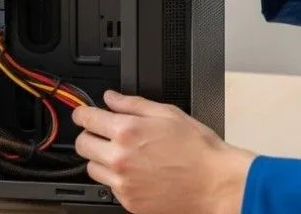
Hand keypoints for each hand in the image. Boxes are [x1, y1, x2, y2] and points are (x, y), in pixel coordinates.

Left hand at [72, 90, 255, 213]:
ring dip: (101, 159)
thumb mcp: (168, 114)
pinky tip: (136, 173)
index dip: (82, 113)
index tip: (84, 113)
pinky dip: (117, 179)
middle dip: (89, 135)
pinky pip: (110, 187)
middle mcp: (120, 158)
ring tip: (123, 156)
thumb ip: (132, 104)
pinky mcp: (130, 202)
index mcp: (127, 132)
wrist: (218, 185)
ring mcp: (123, 183)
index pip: (85, 118)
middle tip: (103, 134)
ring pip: (92, 168)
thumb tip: (111, 98)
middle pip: (82, 144)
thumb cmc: (199, 151)